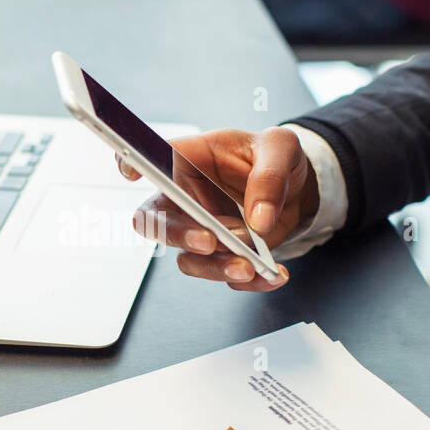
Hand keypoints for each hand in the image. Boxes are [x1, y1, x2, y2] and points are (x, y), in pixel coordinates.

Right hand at [117, 127, 317, 290]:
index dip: (133, 163)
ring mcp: (201, 229)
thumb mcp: (281, 148)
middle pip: (156, 220)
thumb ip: (270, 176)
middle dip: (178, 234)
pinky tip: (271, 273)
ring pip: (188, 258)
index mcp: (192, 159)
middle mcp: (187, 196)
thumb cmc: (277, 158)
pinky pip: (223, 275)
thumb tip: (258, 219)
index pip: (154, 158)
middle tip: (209, 241)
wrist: (298, 189)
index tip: (131, 173)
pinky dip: (249, 281)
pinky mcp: (222, 254)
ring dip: (216, 267)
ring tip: (250, 266)